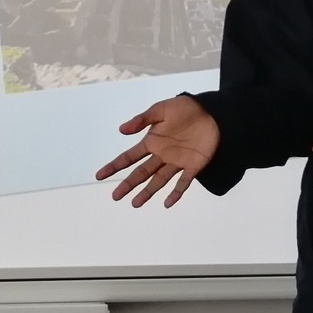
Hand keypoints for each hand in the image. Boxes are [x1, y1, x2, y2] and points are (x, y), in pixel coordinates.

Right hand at [95, 96, 221, 207]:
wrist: (212, 112)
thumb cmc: (185, 108)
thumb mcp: (161, 109)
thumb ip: (142, 120)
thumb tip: (121, 130)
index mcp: (152, 141)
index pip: (129, 157)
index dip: (115, 166)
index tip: (100, 175)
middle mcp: (162, 155)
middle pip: (141, 173)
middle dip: (128, 184)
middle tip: (115, 197)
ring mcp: (177, 162)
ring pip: (158, 181)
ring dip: (147, 192)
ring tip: (135, 204)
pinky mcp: (193, 166)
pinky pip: (183, 182)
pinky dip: (176, 193)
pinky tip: (167, 203)